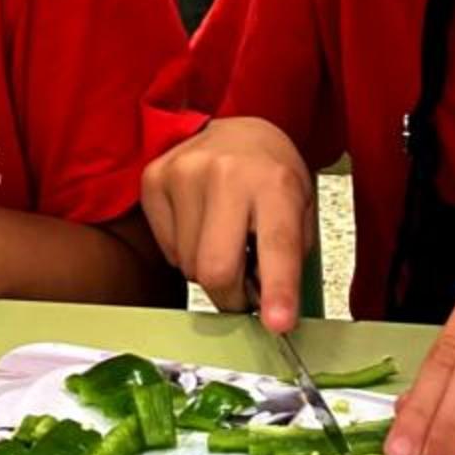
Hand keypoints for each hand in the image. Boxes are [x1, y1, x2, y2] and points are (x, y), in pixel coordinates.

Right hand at [141, 117, 313, 330]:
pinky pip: (167, 251)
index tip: (278, 323)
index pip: (277, 246)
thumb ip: (288, 260)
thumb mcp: (299, 210)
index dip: (278, 291)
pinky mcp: (154, 179)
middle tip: (245, 289)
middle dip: (231, 297)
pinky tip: (201, 225)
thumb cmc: (271, 175)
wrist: (237, 131)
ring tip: (225, 239)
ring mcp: (184, 173)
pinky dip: (185, 252)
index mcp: (275, 182)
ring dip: (208, 270)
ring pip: (188, 267)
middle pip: (216, 270)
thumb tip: (271, 313)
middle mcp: (227, 174)